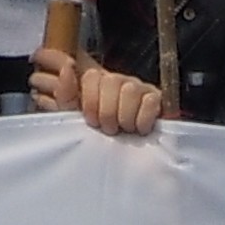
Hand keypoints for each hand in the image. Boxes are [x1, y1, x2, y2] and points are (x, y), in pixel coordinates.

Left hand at [36, 48, 165, 135]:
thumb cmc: (101, 136)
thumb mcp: (77, 118)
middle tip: (109, 129)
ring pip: (130, 90)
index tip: (92, 121)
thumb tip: (66, 68)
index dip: (90, 102)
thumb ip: (66, 96)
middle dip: (107, 112)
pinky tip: (140, 129)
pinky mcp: (158, 99)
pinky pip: (150, 101)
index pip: (91, 76)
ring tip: (125, 130)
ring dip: (125, 117)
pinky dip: (143, 119)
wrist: (130, 155)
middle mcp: (119, 81)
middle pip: (111, 81)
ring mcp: (140, 88)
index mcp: (98, 83)